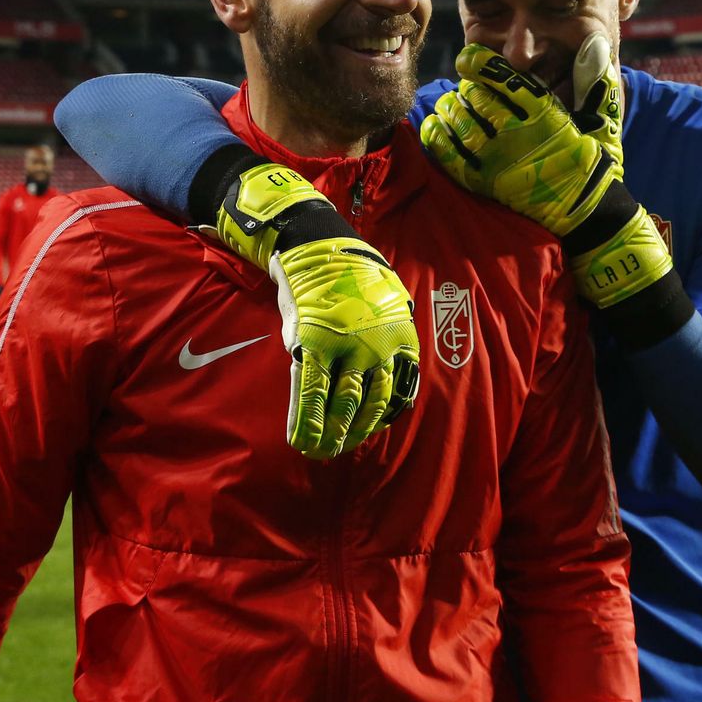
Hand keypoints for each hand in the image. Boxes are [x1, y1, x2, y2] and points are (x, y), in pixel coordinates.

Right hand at [215, 162, 419, 458]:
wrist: (320, 253)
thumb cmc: (353, 282)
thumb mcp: (386, 308)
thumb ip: (386, 342)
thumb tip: (383, 372)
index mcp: (399, 340)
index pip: (397, 393)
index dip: (381, 420)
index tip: (365, 434)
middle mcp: (376, 348)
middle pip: (369, 403)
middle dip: (354, 432)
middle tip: (340, 448)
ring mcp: (345, 347)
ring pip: (342, 403)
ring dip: (332, 432)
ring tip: (321, 449)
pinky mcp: (313, 345)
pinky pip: (311, 392)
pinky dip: (307, 420)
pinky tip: (301, 438)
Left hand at [420, 39, 619, 236]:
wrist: (585, 211)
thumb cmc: (593, 162)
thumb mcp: (603, 119)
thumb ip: (595, 80)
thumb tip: (595, 44)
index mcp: (545, 115)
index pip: (506, 79)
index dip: (481, 64)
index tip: (469, 58)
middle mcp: (518, 134)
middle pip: (479, 99)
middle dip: (468, 89)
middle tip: (465, 88)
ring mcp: (498, 160)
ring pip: (462, 124)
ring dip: (451, 109)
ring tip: (449, 104)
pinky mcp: (485, 183)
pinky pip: (451, 156)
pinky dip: (438, 138)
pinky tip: (433, 126)